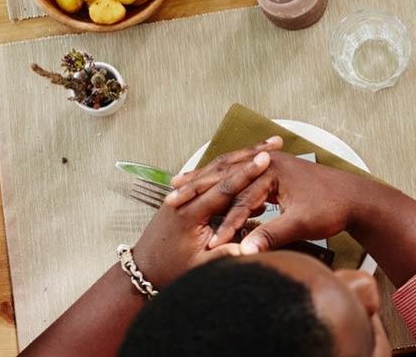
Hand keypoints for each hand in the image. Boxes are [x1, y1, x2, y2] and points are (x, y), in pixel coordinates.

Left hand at [131, 138, 282, 284]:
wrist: (141, 271)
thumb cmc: (170, 271)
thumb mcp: (199, 268)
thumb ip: (222, 256)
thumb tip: (248, 250)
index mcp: (189, 214)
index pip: (225, 187)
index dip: (248, 172)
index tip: (266, 159)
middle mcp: (186, 198)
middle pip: (222, 170)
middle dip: (250, 156)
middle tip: (273, 144)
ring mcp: (184, 196)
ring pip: (216, 169)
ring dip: (241, 157)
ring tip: (266, 149)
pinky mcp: (186, 198)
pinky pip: (210, 177)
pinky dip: (229, 168)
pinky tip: (245, 163)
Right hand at [169, 145, 381, 252]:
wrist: (356, 197)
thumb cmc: (331, 208)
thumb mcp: (301, 223)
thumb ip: (272, 236)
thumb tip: (246, 253)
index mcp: (274, 170)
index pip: (240, 199)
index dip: (224, 223)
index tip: (205, 242)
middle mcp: (270, 162)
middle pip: (226, 176)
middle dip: (197, 188)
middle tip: (169, 200)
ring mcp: (271, 164)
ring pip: (229, 172)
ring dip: (203, 180)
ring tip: (177, 188)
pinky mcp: (273, 171)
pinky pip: (239, 174)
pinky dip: (220, 180)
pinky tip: (205, 188)